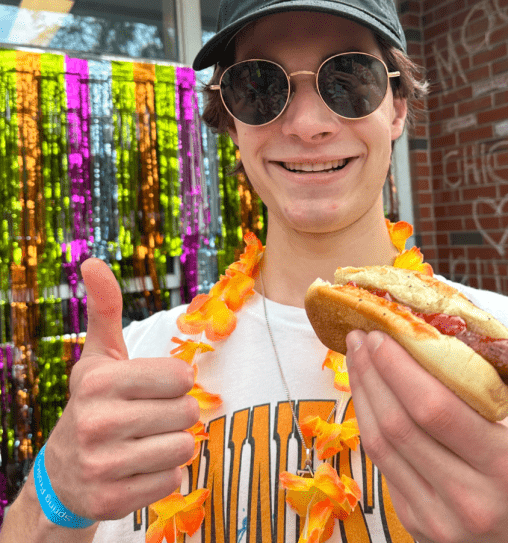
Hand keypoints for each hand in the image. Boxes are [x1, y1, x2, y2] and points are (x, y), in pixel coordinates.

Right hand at [43, 259, 197, 521]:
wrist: (64, 470)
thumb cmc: (95, 402)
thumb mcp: (99, 355)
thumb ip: (105, 309)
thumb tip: (92, 262)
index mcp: (98, 381)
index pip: (180, 378)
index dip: (176, 383)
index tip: (157, 388)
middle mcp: (96, 423)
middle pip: (186, 413)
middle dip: (177, 414)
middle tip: (151, 417)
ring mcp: (101, 466)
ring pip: (184, 448)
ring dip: (174, 445)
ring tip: (146, 441)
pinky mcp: (111, 502)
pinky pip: (172, 481)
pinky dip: (163, 475)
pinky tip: (138, 468)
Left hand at [345, 330, 507, 542]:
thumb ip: (484, 388)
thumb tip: (441, 331)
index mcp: (505, 463)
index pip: (436, 407)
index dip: (399, 367)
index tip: (383, 334)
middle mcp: (470, 496)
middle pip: (399, 424)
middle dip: (372, 372)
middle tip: (361, 337)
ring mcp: (437, 516)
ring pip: (380, 444)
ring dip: (361, 393)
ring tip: (356, 358)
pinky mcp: (413, 523)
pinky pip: (380, 463)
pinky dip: (368, 421)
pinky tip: (366, 394)